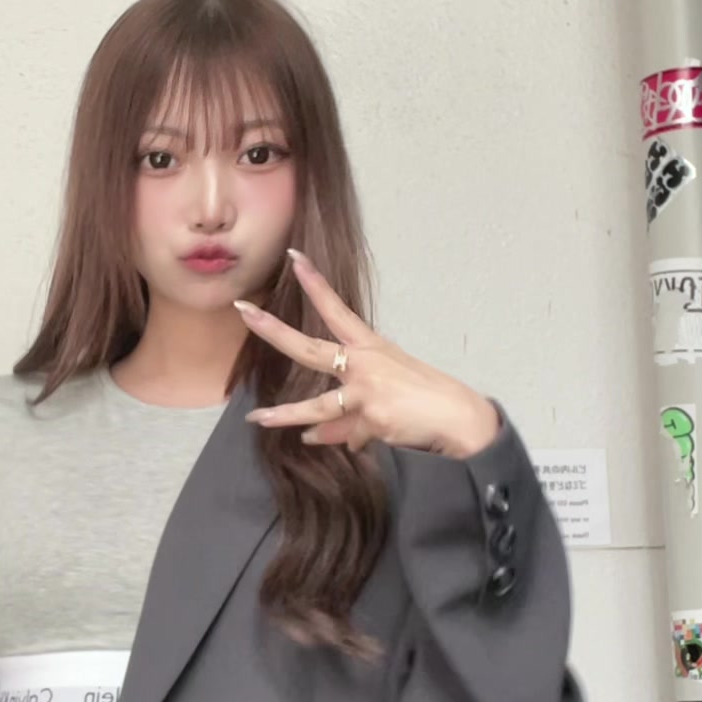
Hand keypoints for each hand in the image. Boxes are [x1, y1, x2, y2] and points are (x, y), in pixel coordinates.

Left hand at [237, 248, 500, 458]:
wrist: (458, 418)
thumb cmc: (427, 398)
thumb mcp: (386, 393)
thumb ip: (348, 414)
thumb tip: (315, 435)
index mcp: (371, 347)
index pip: (336, 310)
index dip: (315, 285)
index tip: (294, 258)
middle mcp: (364, 364)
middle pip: (309, 347)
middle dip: (273, 331)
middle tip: (243, 310)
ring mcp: (366, 391)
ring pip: (317, 406)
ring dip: (286, 414)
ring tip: (257, 418)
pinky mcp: (372, 419)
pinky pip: (347, 434)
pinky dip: (345, 440)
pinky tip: (343, 443)